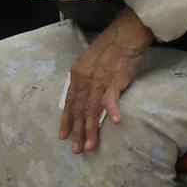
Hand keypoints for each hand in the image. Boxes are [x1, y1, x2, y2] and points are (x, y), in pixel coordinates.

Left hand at [59, 9, 153, 154]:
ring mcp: (99, 81)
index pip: (69, 102)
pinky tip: (114, 122)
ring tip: (89, 146)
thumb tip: (79, 97)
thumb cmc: (108, 51)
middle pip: (79, 109)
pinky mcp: (115, 81)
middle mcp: (84, 80)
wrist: (123, 37)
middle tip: (76, 150)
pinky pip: (112, 97)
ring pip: (92, 109)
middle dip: (76, 131)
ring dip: (90, 129)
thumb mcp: (88, 65)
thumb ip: (84, 81)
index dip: (66, 120)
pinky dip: (112, 110)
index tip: (63, 137)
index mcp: (77, 75)